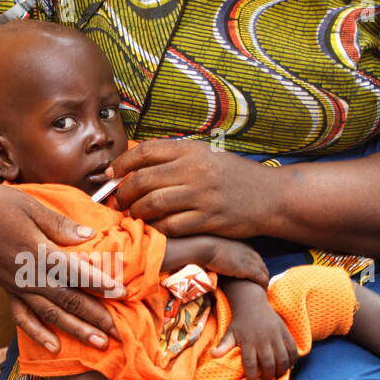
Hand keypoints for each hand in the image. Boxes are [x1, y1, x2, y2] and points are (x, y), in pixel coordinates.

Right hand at [0, 180, 123, 351]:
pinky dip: (37, 333)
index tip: (122, 293)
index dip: (99, 283)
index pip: (74, 271)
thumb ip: (60, 225)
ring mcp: (16, 285)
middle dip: (95, 317)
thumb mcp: (32, 205)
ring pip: (50, 313)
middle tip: (119, 332)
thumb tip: (89, 237)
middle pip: (67, 299)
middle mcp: (26, 274)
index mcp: (35, 251)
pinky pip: (22, 316)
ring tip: (99, 344)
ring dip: (76, 330)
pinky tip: (54, 346)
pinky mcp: (7, 289)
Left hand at [106, 138, 277, 237]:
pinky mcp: (208, 219)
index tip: (109, 175)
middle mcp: (194, 170)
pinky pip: (170, 226)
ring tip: (131, 216)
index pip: (145, 152)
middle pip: (142, 180)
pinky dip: (156, 229)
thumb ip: (174, 159)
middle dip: (122, 193)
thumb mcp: (206, 156)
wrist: (269, 197)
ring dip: (135, 212)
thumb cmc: (233, 177)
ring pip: (152, 204)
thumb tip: (134, 168)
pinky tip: (152, 229)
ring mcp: (201, 196)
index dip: (121, 164)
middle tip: (116, 202)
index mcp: (191, 150)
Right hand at [206, 237, 268, 285]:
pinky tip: (263, 291)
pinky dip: (263, 285)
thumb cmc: (206, 250)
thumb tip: (217, 260)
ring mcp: (250, 260)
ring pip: (264, 273)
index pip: (257, 258)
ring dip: (265, 282)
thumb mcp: (219, 249)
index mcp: (244, 246)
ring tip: (263, 290)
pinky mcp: (248, 269)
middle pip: (263, 265)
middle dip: (264, 275)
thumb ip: (223, 254)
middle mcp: (250, 251)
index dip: (257, 268)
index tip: (256, 276)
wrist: (205, 248)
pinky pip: (261, 279)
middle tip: (262, 285)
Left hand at [213, 280, 297, 379]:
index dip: (252, 379)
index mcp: (248, 342)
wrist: (252, 304)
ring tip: (277, 376)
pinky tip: (289, 366)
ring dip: (281, 370)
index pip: (250, 364)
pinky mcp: (285, 332)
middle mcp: (263, 339)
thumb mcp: (230, 333)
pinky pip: (292, 348)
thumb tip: (213, 355)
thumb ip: (224, 345)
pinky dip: (293, 359)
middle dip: (268, 376)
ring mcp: (275, 335)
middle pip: (268, 363)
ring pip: (282, 358)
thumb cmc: (240, 323)